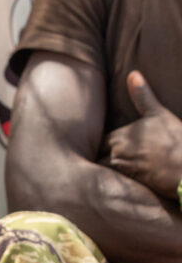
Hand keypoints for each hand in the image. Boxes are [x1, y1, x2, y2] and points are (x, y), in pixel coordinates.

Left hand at [100, 71, 181, 199]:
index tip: (93, 147)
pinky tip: (110, 188)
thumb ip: (142, 96)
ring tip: (96, 175)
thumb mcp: (158, 114)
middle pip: (94, 159)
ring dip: (99, 173)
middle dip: (93, 160)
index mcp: (119, 137)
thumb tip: (133, 73)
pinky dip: (110, 185)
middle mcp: (116, 155)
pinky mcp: (128, 188)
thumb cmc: (174, 139)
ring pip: (101, 173)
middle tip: (89, 162)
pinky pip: (112, 187)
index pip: (96, 142)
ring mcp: (122, 173)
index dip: (95, 145)